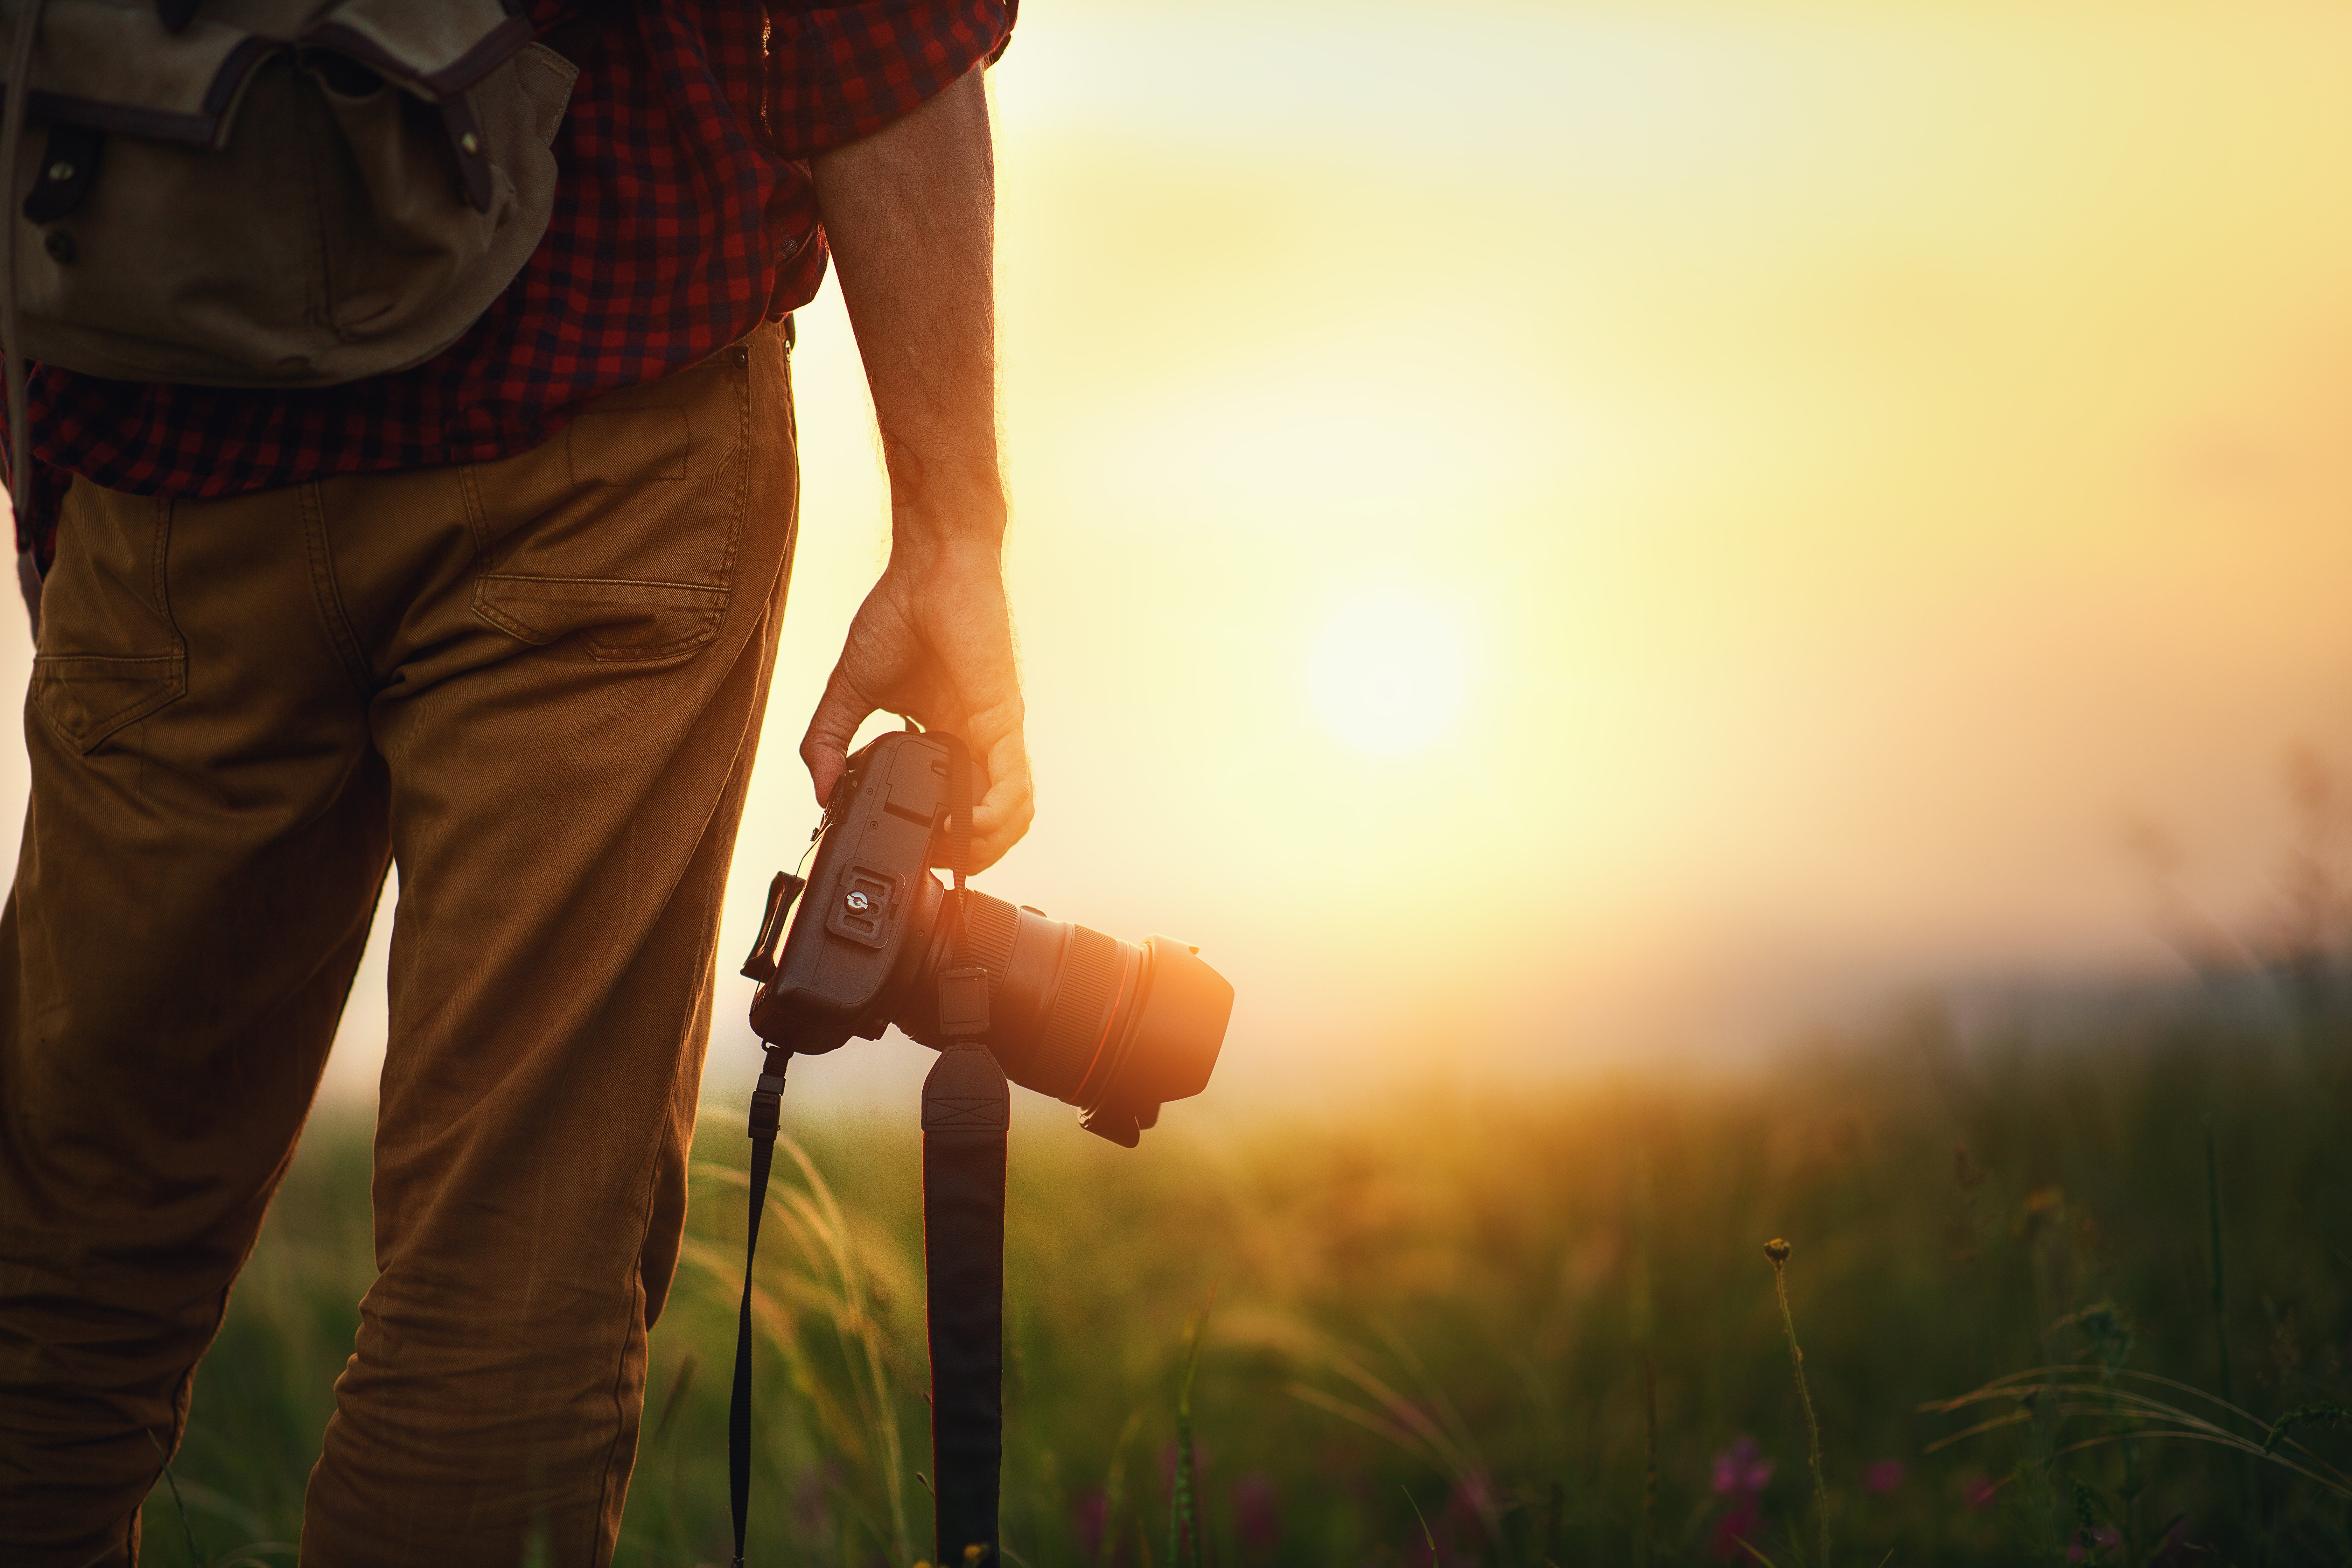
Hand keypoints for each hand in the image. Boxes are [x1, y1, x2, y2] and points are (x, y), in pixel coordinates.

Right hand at [799, 536, 1033, 869]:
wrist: (929, 566)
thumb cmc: (898, 614)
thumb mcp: (851, 688)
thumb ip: (830, 738)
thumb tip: (818, 788)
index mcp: (942, 736)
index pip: (950, 804)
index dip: (936, 837)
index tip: (906, 851)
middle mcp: (973, 741)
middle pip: (989, 821)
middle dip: (966, 855)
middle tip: (931, 865)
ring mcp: (991, 732)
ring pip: (1012, 813)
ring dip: (988, 846)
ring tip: (954, 855)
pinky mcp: (1002, 719)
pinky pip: (1014, 783)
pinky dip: (997, 816)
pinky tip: (971, 827)